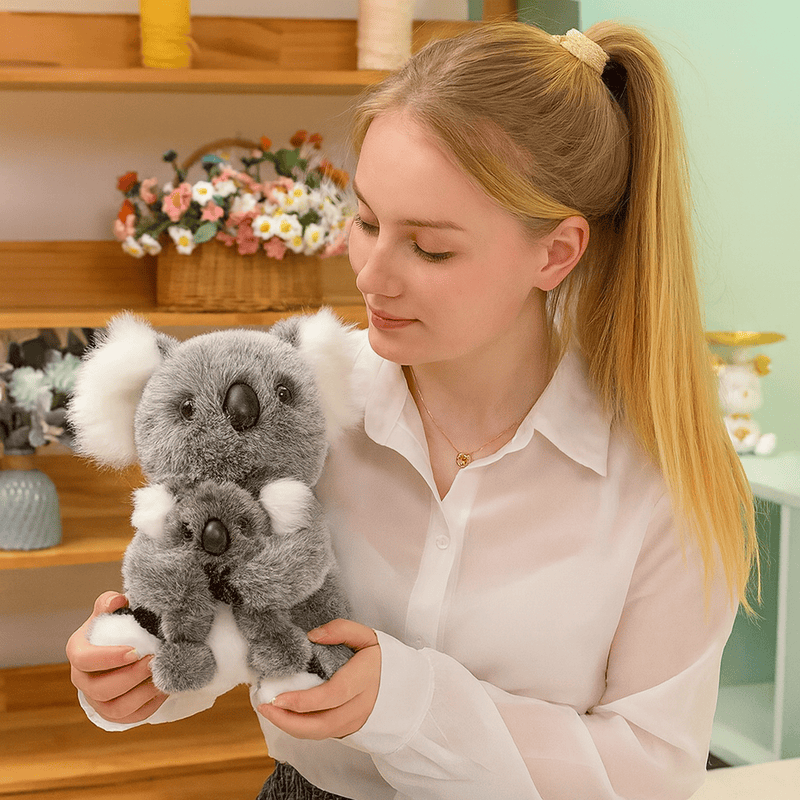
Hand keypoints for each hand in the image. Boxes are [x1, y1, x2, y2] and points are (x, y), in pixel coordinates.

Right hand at [66, 591, 167, 723]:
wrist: (119, 645)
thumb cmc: (114, 625)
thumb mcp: (110, 609)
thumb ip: (110, 602)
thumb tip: (119, 600)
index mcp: (78, 651)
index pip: (85, 660)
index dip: (109, 658)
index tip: (136, 651)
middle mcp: (82, 679)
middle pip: (101, 690)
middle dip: (131, 677)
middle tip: (154, 662)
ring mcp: (96, 700)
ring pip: (115, 709)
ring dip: (141, 695)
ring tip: (161, 678)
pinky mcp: (112, 713)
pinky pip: (129, 718)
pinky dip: (148, 707)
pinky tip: (163, 690)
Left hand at [257, 619, 380, 739]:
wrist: (407, 689)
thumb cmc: (384, 660)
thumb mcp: (367, 637)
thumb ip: (342, 630)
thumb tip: (313, 635)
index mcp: (364, 680)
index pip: (330, 696)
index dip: (302, 700)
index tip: (277, 697)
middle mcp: (360, 707)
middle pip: (320, 724)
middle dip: (287, 720)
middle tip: (264, 708)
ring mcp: (355, 723)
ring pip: (319, 734)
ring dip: (290, 726)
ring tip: (269, 711)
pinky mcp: (350, 731)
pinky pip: (322, 734)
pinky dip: (301, 728)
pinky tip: (286, 716)